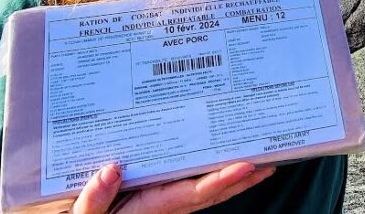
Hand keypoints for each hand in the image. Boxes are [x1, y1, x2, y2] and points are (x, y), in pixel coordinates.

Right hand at [71, 162, 274, 213]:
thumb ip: (92, 200)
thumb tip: (112, 169)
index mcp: (149, 208)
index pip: (194, 194)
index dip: (223, 180)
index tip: (248, 166)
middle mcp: (162, 205)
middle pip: (210, 192)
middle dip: (242, 177)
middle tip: (271, 158)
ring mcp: (161, 201)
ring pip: (203, 189)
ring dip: (231, 175)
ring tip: (258, 156)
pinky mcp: (154, 196)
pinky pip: (188, 184)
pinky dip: (208, 173)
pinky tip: (218, 158)